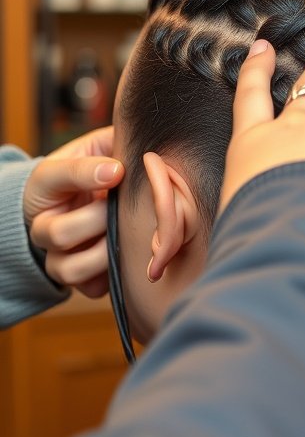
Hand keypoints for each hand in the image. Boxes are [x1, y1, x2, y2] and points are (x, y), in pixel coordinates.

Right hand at [25, 127, 123, 297]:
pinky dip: (113, 274)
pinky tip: (130, 253)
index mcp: (43, 186)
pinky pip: (92, 288)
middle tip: (127, 207)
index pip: (52, 178)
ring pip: (71, 269)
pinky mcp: (80, 282)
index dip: (86, 175)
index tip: (118, 170)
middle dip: (100, 219)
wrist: (90, 206)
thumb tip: (125, 165)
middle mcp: (42, 227)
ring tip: (129, 234)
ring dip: (106, 252)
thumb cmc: (96, 173)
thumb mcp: (97, 149)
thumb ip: (107, 148)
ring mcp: (58, 258)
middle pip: (60, 233)